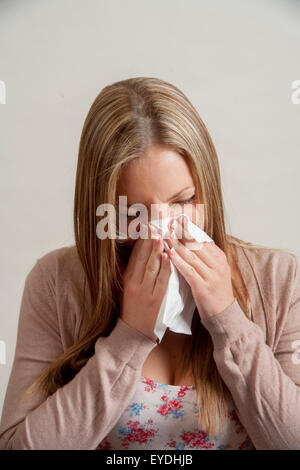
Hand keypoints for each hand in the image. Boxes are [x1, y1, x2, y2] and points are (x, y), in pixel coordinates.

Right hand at [119, 224, 171, 341]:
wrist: (134, 331)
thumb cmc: (131, 307)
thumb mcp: (126, 287)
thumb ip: (130, 269)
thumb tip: (136, 249)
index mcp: (128, 279)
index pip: (135, 256)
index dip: (141, 241)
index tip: (147, 227)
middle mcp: (135, 283)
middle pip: (143, 258)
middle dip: (149, 240)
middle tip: (155, 225)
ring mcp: (145, 291)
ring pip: (152, 267)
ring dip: (157, 250)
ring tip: (161, 235)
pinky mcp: (156, 299)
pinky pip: (162, 280)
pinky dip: (165, 267)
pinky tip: (168, 256)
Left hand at [165, 216, 234, 319]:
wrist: (224, 315)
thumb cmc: (215, 292)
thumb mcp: (214, 270)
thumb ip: (204, 256)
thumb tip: (191, 239)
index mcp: (219, 258)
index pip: (203, 238)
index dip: (189, 228)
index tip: (178, 219)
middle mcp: (217, 264)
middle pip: (196, 244)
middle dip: (182, 232)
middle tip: (169, 222)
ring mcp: (211, 276)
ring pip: (191, 255)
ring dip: (176, 244)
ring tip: (165, 234)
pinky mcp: (203, 287)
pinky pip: (188, 270)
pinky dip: (178, 261)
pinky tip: (169, 253)